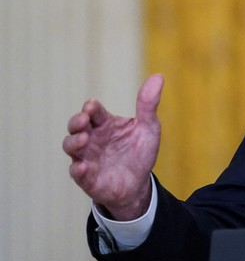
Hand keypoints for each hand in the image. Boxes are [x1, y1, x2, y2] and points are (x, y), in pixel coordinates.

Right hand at [63, 74, 163, 220]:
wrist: (139, 184)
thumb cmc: (140, 152)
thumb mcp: (148, 127)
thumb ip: (148, 104)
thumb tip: (158, 76)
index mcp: (105, 124)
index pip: (94, 111)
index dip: (91, 108)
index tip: (92, 106)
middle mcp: (92, 138)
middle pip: (76, 126)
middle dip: (76, 121)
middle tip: (83, 120)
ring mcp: (87, 157)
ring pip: (70, 147)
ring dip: (73, 142)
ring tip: (83, 140)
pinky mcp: (87, 178)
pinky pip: (77, 173)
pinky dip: (78, 169)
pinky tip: (82, 167)